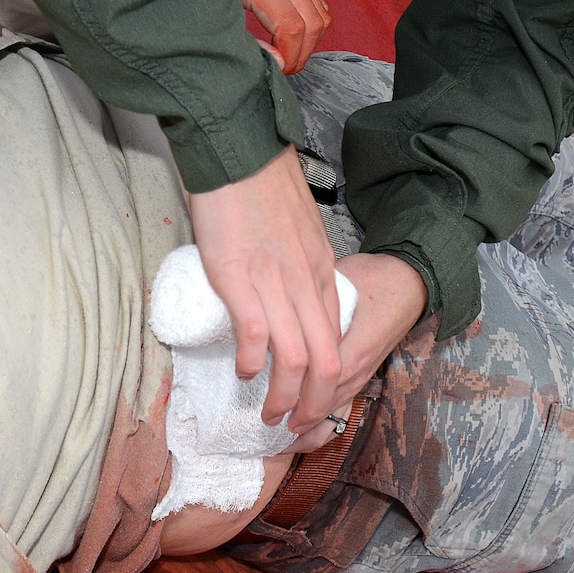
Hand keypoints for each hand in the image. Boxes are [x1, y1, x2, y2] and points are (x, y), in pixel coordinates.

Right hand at [187, 148, 341, 429]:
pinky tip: (244, 371)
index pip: (337, 337)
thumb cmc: (257, 182)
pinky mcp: (242, 279)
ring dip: (286, 396)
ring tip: (269, 412)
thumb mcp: (295, 226)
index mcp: (322, 269)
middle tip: (295, 424)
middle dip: (315, 404)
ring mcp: (277, 282)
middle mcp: (307, 281)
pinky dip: (253, 363)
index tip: (313, 399)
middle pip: (327, 360)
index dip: (329, 379)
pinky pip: (257, 337)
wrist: (236, 147)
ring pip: (298, 359)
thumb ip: (295, 258)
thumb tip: (280, 282)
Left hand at [214, 0, 330, 73]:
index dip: (289, 55)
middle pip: (311, 19)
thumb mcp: (214, 23)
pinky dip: (311, 27)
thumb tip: (280, 62)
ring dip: (309, 42)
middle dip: (302, 52)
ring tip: (288, 56)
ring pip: (320, 12)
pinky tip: (291, 40)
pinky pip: (317, 3)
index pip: (290, 23)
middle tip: (285, 67)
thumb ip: (247, 44)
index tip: (278, 70)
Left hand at [283, 253, 425, 452]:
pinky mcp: (364, 377)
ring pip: (331, 416)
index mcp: (344, 350)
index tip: (260, 405)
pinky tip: (304, 434)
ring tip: (278, 439)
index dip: (283, 400)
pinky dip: (323, 426)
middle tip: (263, 425)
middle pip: (318, 409)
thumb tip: (264, 316)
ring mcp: (361, 377)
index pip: (309, 387)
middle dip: (291, 424)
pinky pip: (343, 410)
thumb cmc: (368, 281)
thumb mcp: (332, 288)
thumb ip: (303, 308)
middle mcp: (353, 371)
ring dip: (306, 430)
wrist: (405, 283)